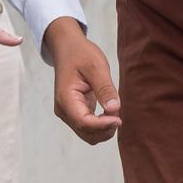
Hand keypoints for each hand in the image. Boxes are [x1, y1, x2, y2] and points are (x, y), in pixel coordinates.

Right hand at [43, 16, 121, 143]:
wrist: (67, 48)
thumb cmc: (80, 54)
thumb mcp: (96, 67)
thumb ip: (105, 89)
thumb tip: (114, 109)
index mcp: (66, 99)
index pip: (84, 123)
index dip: (103, 125)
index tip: (119, 119)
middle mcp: (64, 110)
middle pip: (86, 133)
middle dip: (105, 129)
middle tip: (118, 112)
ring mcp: (68, 113)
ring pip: (88, 134)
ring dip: (104, 128)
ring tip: (114, 110)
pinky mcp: (75, 112)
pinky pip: (89, 126)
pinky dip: (101, 124)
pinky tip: (109, 111)